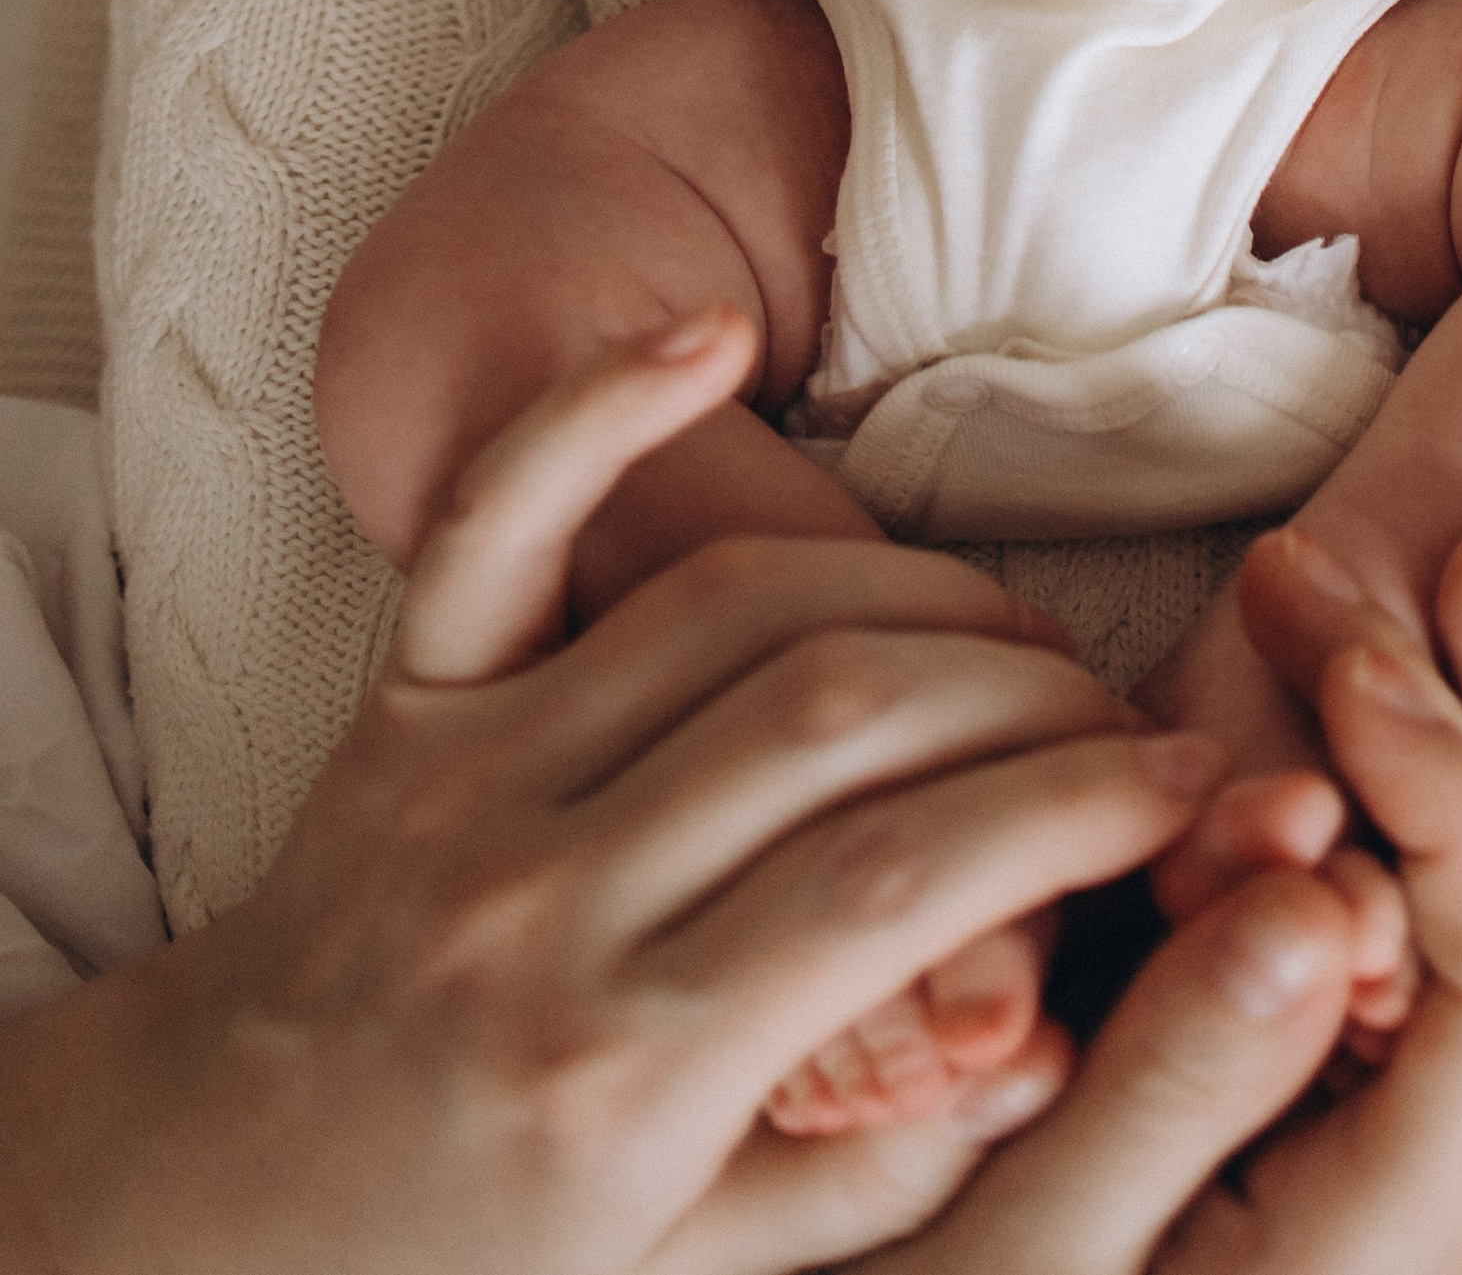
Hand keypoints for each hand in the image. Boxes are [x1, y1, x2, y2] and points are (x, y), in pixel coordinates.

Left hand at [0, 314, 1226, 1274]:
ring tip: (1021, 639)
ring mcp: (462, 779)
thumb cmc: (480, 1249)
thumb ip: (881, 1178)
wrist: (213, 1205)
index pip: (902, 891)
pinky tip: (710, 335)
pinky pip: (493, 520)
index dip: (1078, 813)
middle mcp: (539, 906)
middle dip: (1029, 697)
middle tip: (1131, 713)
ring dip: (914, 594)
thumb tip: (1060, 1041)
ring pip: (733, 609)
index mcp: (618, 1070)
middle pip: (841, 722)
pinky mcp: (402, 697)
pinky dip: (594, 411)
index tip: (1191, 788)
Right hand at [885, 522, 1461, 1274]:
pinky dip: (1365, 766)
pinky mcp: (1288, 1071)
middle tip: (1446, 545)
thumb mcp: (1033, 1263)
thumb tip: (1307, 883)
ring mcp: (1358, 1115)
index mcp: (1384, 1222)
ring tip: (1411, 559)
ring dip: (1443, 715)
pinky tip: (1324, 661)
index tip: (1357, 667)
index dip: (1458, 800)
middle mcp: (1411, 1166)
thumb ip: (1174, 1081)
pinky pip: (1375, 897)